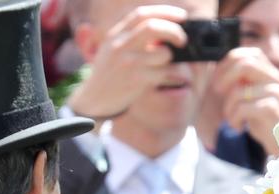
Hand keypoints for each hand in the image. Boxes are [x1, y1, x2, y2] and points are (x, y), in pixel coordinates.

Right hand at [69, 5, 188, 120]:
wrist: (96, 97)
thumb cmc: (111, 71)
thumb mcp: (113, 46)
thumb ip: (132, 35)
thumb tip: (164, 28)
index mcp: (117, 34)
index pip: (142, 14)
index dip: (165, 12)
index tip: (182, 16)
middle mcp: (122, 45)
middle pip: (153, 28)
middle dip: (174, 30)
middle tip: (182, 40)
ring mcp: (129, 63)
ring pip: (163, 53)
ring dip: (172, 58)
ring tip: (167, 63)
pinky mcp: (137, 80)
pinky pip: (165, 73)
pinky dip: (175, 74)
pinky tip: (174, 77)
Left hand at [212, 47, 278, 155]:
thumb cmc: (267, 123)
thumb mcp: (256, 99)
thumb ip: (245, 83)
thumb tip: (223, 70)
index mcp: (272, 74)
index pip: (251, 54)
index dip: (231, 61)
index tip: (220, 77)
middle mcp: (276, 80)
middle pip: (245, 64)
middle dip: (225, 76)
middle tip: (218, 91)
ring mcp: (275, 93)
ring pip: (238, 91)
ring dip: (228, 108)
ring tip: (232, 119)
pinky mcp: (271, 109)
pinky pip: (241, 108)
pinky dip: (234, 119)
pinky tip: (238, 128)